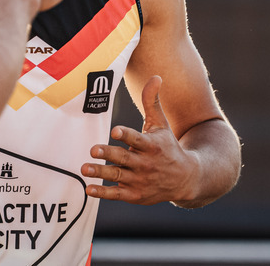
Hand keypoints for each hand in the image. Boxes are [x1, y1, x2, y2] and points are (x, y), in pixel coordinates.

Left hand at [81, 76, 198, 204]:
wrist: (185, 179)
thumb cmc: (168, 147)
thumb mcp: (161, 124)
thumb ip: (152, 102)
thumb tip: (155, 76)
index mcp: (151, 146)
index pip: (137, 139)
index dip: (126, 135)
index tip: (114, 131)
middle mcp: (145, 164)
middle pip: (124, 158)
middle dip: (108, 154)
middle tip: (93, 150)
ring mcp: (139, 180)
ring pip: (118, 176)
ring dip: (100, 173)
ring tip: (84, 168)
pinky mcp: (134, 194)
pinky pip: (117, 194)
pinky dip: (103, 193)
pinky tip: (88, 189)